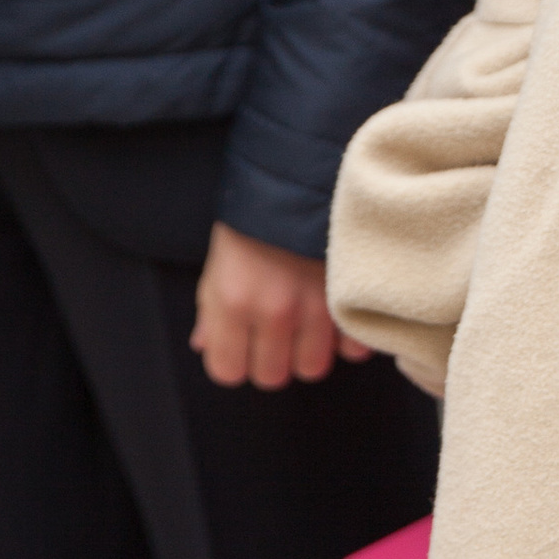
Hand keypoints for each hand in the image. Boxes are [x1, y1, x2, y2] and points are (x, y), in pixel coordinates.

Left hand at [191, 223, 371, 389]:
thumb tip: (207, 347)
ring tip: (307, 327)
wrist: (302, 182)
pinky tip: (335, 319)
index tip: (241, 346)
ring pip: (312, 368)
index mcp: (232, 301)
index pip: (227, 371)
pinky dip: (345, 340)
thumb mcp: (219, 264)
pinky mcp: (351, 296)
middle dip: (273, 359)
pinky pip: (352, 349)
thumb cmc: (254, 225)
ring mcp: (316, 304)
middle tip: (276, 334)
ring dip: (309, 352)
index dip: (233, 361)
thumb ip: (211, 312)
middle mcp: (274, 309)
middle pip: (271, 376)